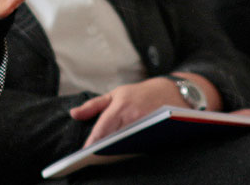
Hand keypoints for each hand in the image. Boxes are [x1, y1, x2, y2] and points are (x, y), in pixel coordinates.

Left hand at [70, 77, 187, 147]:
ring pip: (128, 145)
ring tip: (108, 157)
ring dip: (118, 151)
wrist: (175, 92)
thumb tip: (74, 114)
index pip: (103, 129)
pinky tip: (126, 155)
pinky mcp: (159, 136)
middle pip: (115, 139)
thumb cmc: (140, 94)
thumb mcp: (115, 94)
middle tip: (95, 157)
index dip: (93, 142)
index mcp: (121, 107)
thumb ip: (93, 105)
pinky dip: (134, 151)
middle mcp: (134, 117)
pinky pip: (143, 147)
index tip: (85, 152)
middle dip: (105, 148)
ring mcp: (149, 128)